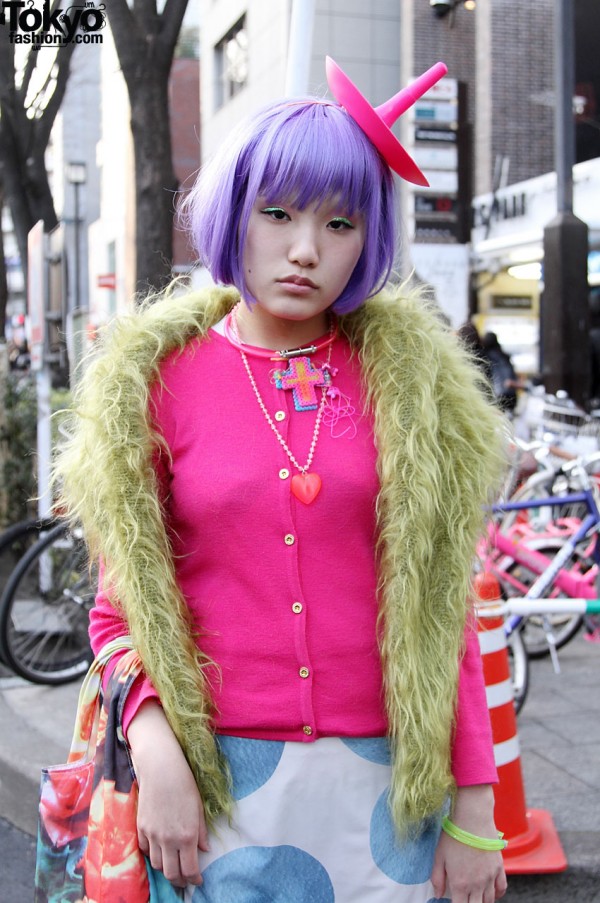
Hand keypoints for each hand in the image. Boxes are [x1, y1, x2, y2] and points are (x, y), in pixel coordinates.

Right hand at [127, 700, 209, 886]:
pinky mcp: (142, 828)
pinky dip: (153, 855)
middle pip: (171, 873)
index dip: (195, 879)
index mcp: (187, 835)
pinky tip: (160, 852)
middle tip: (185, 881)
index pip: (190, 869)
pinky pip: (146, 850)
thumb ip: (201, 832)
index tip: (199, 881)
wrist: (161, 768)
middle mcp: (169, 839)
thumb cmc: (185, 784)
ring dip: (166, 869)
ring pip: (157, 865)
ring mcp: (153, 835)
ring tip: (173, 867)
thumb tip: (205, 850)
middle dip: (180, 881)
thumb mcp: (199, 808)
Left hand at [431, 785, 506, 902]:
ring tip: (476, 898)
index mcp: (460, 884)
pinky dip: (497, 895)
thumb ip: (437, 878)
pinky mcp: (499, 868)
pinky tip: (492, 893)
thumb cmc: (454, 836)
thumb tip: (437, 894)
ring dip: (482, 902)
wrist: (473, 819)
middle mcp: (477, 885)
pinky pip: (502, 888)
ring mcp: (490, 877)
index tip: (455, 902)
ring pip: (489, 900)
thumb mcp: (439, 856)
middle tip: (465, 899)